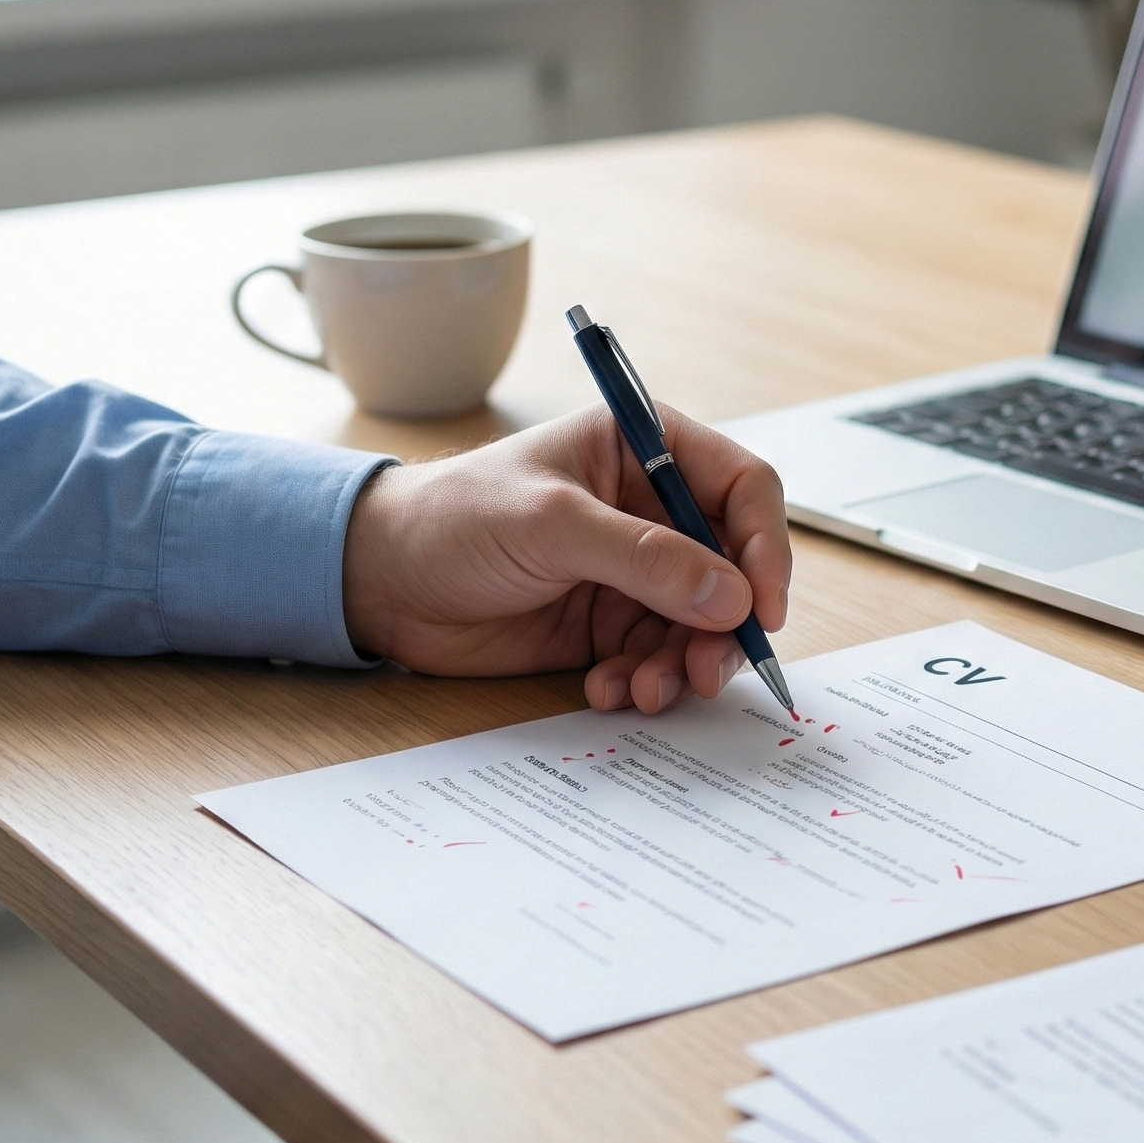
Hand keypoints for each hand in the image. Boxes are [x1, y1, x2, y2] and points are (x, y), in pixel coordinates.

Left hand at [340, 403, 790, 712]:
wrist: (378, 582)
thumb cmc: (453, 518)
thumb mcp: (552, 524)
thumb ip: (645, 559)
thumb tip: (732, 597)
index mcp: (647, 450)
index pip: (743, 489)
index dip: (765, 547)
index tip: (763, 607)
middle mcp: (652, 509)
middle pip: (734, 568)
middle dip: (727, 625)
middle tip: (706, 669)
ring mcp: (634, 570)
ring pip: (701, 624)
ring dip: (683, 663)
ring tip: (644, 690)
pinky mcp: (610, 623)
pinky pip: (658, 658)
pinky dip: (644, 681)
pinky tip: (607, 691)